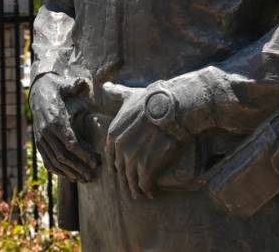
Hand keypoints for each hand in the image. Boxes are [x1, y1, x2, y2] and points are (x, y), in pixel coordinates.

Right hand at [29, 74, 97, 182]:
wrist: (38, 90)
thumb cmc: (58, 88)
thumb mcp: (67, 84)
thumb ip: (77, 86)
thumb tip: (85, 84)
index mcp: (56, 119)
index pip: (70, 142)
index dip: (83, 154)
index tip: (95, 161)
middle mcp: (46, 131)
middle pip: (63, 155)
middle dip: (78, 167)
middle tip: (92, 175)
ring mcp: (41, 138)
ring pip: (54, 161)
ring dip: (69, 172)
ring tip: (83, 179)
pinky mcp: (39, 142)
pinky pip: (46, 160)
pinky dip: (57, 171)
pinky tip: (69, 177)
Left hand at [103, 82, 186, 199]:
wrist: (172, 108)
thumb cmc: (153, 100)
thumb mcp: (129, 96)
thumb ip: (116, 94)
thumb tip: (105, 85)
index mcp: (113, 134)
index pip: (111, 156)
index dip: (118, 164)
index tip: (124, 169)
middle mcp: (119, 148)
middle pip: (120, 170)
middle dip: (126, 179)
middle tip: (133, 186)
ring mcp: (132, 158)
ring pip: (131, 180)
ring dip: (136, 189)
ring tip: (143, 193)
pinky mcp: (147, 167)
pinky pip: (144, 184)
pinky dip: (148, 190)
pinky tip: (153, 192)